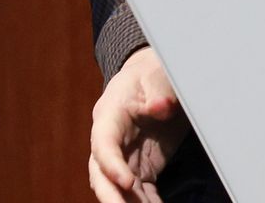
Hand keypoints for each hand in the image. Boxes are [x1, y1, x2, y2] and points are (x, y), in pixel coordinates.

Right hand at [89, 47, 188, 201]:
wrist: (151, 79)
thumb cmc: (151, 74)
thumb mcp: (157, 75)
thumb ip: (159, 91)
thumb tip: (162, 107)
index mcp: (109, 115)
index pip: (103, 144)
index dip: (111, 165)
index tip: (128, 182)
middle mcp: (110, 141)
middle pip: (102, 174)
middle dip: (111, 197)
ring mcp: (124, 157)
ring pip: (120, 189)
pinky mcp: (140, 167)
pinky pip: (140, 192)